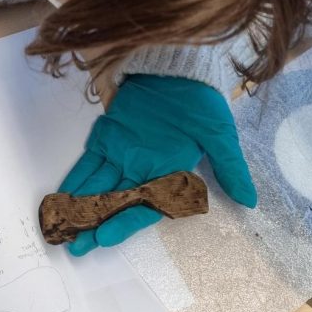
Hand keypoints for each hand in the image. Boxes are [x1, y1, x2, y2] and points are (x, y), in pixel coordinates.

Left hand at [59, 75, 256, 255]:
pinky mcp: (107, 138)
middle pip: (115, 205)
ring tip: (61, 227)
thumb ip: (230, 168)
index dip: (124, 224)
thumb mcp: (220, 136)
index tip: (104, 238)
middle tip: (74, 246)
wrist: (177, 65)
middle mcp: (143, 170)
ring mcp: (122, 155)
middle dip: (94, 225)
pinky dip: (75, 179)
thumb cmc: (201, 102)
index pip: (144, 208)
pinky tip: (61, 197)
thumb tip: (250, 201)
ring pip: (97, 188)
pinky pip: (88, 164)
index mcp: (168, 175)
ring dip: (79, 207)